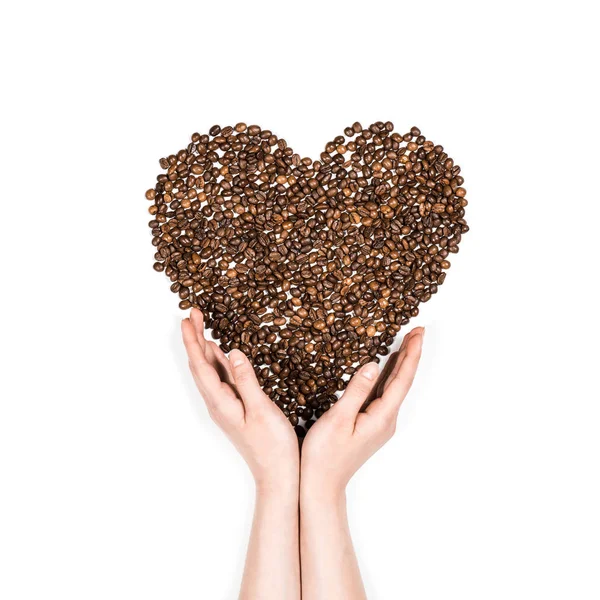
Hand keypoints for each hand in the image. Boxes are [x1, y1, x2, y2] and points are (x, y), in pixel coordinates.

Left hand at [182, 308, 298, 491]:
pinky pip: (221, 379)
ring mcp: (225, 406)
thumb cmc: (272, 445)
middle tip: (192, 314)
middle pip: (200, 366)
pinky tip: (220, 354)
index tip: (187, 319)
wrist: (277, 475)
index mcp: (220, 403)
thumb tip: (234, 352)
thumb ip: (246, 380)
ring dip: (204, 349)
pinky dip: (218, 362)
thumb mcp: (261, 410)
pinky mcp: (235, 408)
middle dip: (194, 339)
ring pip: (209, 371)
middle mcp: (217, 403)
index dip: (192, 341)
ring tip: (200, 328)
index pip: (200, 366)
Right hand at [301, 327, 423, 498]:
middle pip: (402, 381)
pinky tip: (384, 369)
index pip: (402, 379)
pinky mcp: (371, 425)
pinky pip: (384, 394)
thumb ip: (357, 391)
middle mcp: (386, 420)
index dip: (411, 354)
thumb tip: (372, 365)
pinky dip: (388, 376)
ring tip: (406, 343)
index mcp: (382, 417)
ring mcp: (380, 424)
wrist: (322, 485)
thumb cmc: (325, 455)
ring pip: (394, 387)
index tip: (418, 333)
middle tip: (417, 331)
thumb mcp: (338, 419)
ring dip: (401, 364)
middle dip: (411, 355)